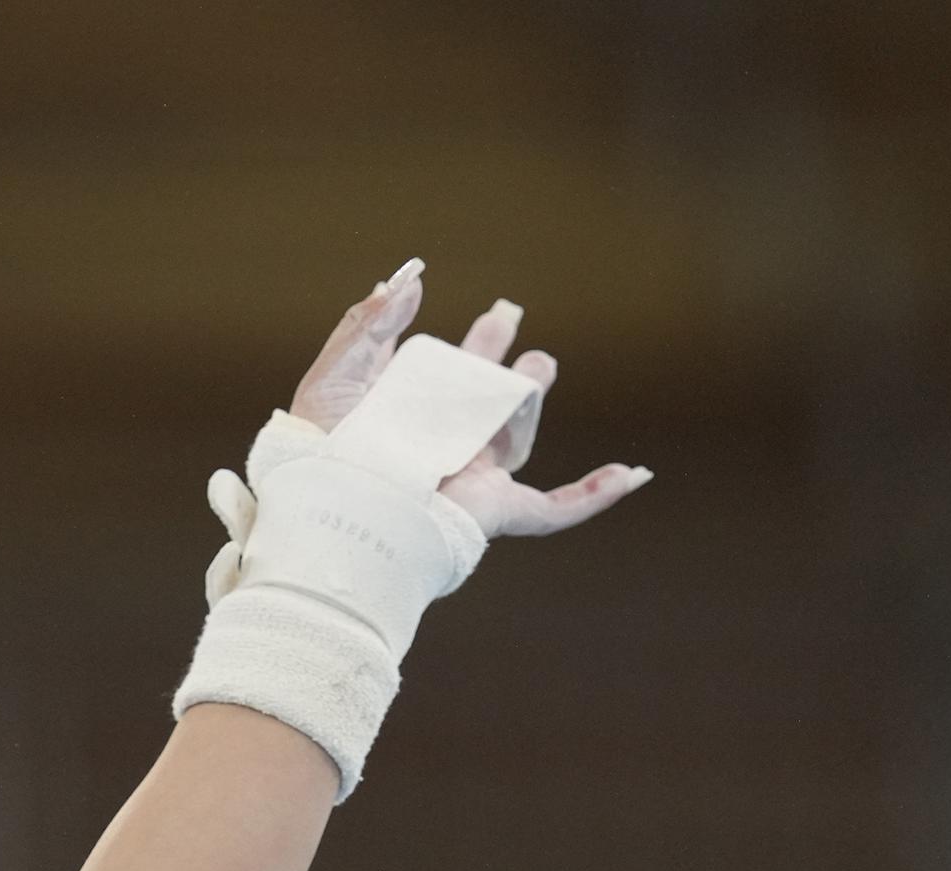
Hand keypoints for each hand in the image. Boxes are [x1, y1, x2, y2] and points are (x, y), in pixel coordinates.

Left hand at [288, 259, 650, 537]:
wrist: (336, 508)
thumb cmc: (322, 452)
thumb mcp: (337, 374)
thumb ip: (371, 322)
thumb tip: (408, 278)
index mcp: (400, 419)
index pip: (430, 377)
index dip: (443, 342)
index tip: (441, 301)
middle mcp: (439, 448)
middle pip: (478, 400)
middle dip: (491, 356)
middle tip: (503, 314)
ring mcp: (472, 479)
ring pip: (513, 435)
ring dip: (528, 396)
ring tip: (539, 361)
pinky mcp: (493, 508)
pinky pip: (552, 511)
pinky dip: (593, 496)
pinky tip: (629, 476)